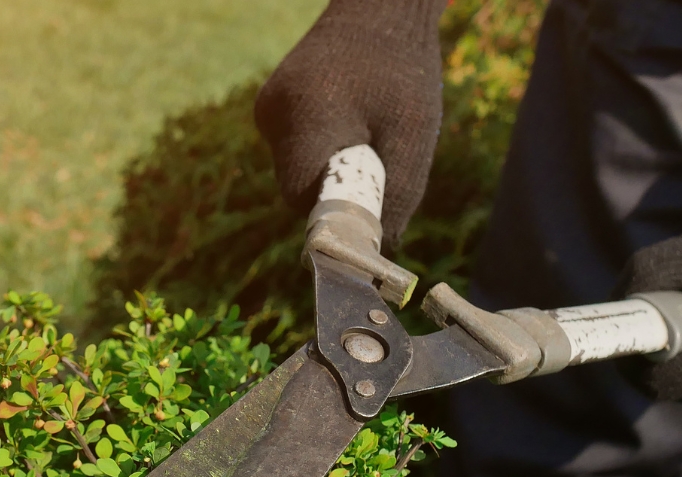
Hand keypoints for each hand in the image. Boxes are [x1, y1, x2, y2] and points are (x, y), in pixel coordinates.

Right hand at [255, 0, 443, 245]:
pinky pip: (293, 150)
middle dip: (336, 191)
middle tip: (377, 164)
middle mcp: (274, 114)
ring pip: (294, 170)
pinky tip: (346, 120)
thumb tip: (381, 248)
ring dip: (329, 168)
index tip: (366, 214)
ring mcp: (267, 110)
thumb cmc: (405, 70)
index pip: (302, 197)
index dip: (334, 214)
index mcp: (306, 117)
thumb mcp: (415, 135)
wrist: (380, 8)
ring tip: (366, 130)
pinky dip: (321, 150)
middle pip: (296, 188)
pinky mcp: (268, 107)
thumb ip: (398, 195)